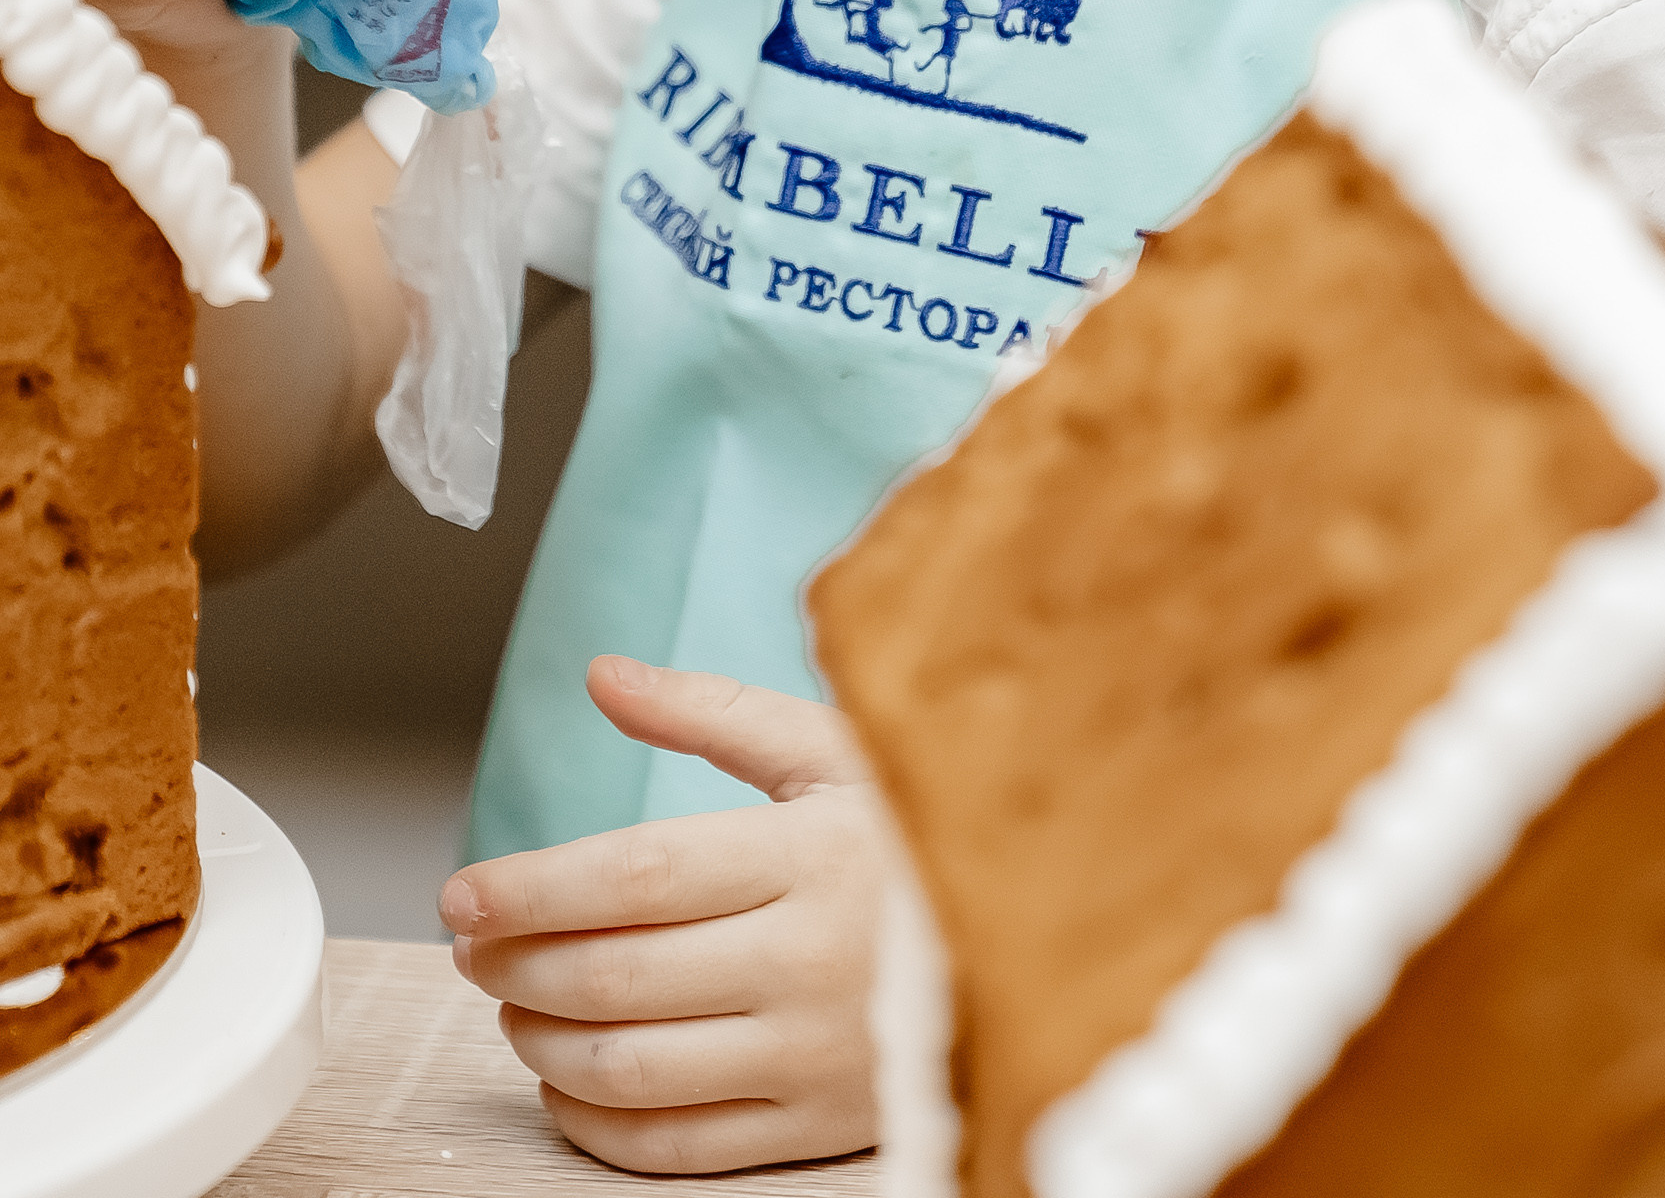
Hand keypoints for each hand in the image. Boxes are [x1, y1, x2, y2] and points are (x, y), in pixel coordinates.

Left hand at [442, 664, 884, 1173]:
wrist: (1039, 936)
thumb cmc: (919, 831)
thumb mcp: (833, 750)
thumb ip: (712, 713)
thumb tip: (606, 677)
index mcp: (809, 854)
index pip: (635, 877)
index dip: (532, 888)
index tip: (464, 891)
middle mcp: (807, 961)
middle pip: (616, 977)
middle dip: (516, 965)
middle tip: (472, 946)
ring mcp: (812, 1054)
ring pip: (632, 1070)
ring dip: (540, 1044)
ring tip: (511, 1006)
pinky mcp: (817, 1128)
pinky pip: (677, 1147)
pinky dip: (595, 1124)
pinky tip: (565, 1082)